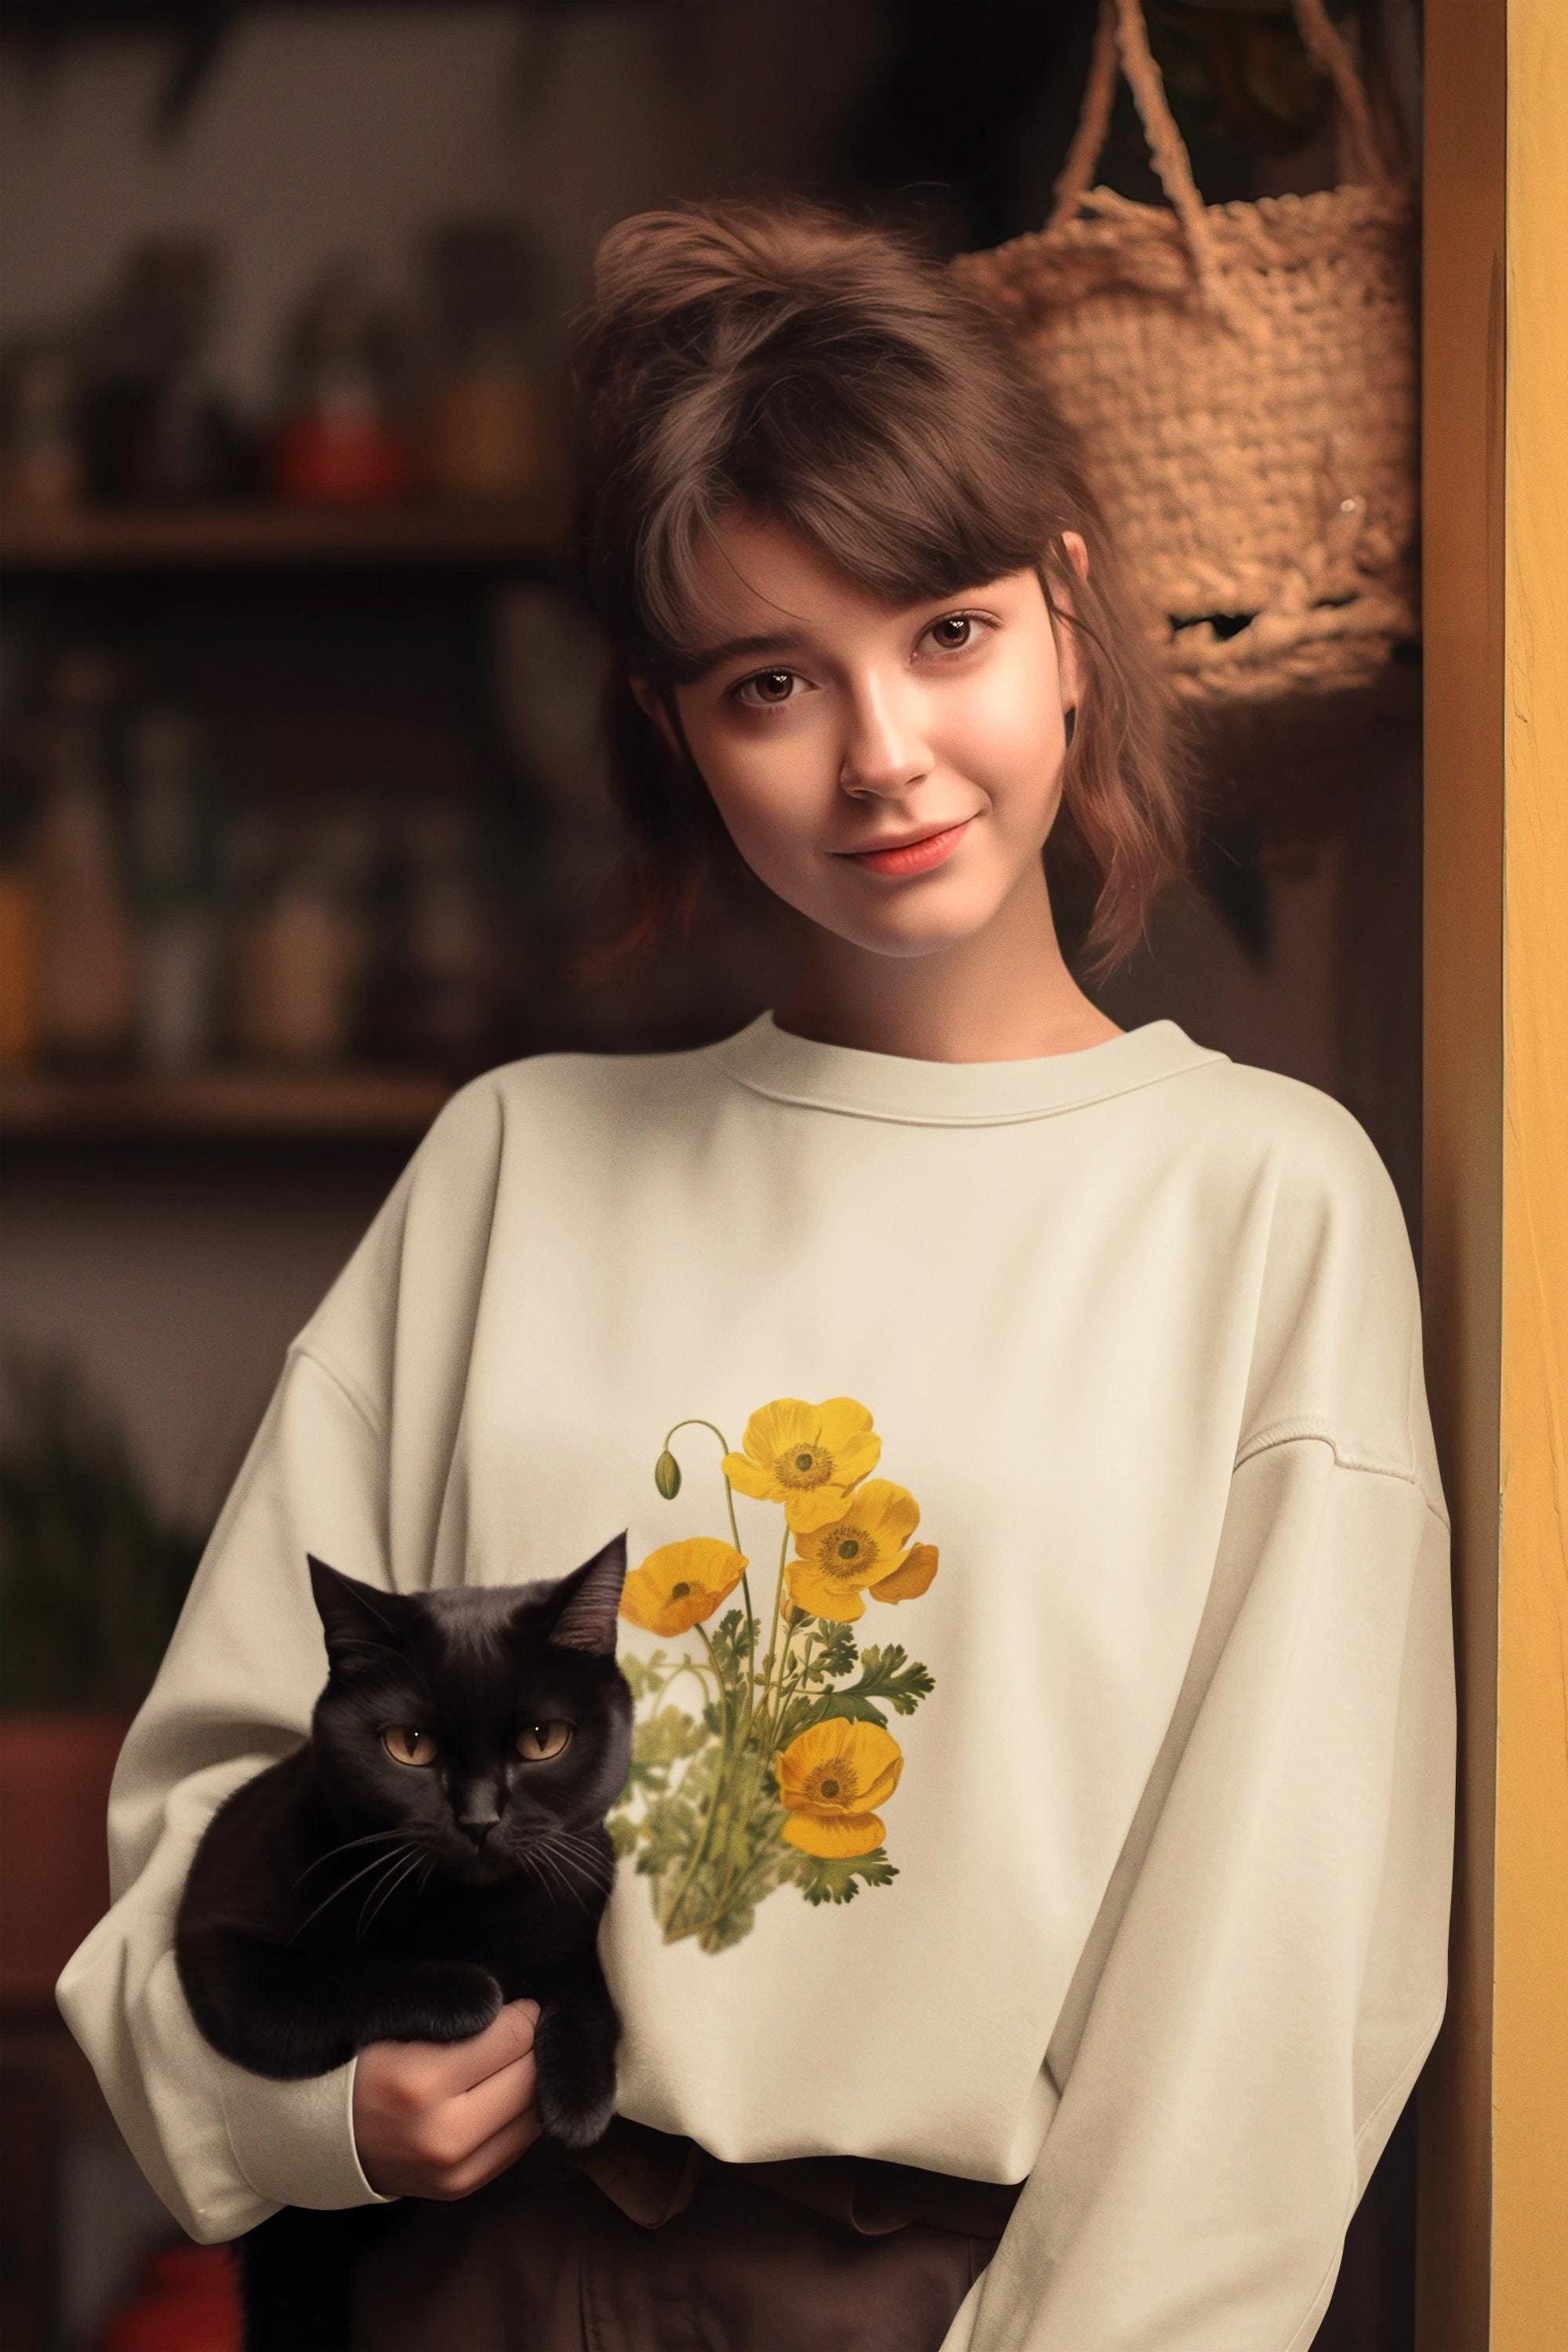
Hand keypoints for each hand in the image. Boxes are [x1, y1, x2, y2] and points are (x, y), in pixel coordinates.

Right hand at [352, 1996, 542, 2199]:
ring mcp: (454, 2171)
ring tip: (511, 2063)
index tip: (515, 2007)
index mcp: (422, 2082)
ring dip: (530, 2084)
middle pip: (529, 2078)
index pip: (513, 2038)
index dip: (522, 2015)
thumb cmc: (358, 2063)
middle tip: (519, 2032)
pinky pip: (517, 2145)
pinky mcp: (460, 2188)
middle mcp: (443, 2134)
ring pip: (532, 2115)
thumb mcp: (400, 2024)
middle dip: (533, 2049)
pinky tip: (501, 2096)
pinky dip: (518, 2116)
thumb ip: (461, 2016)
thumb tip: (525, 2014)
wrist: (316, 2136)